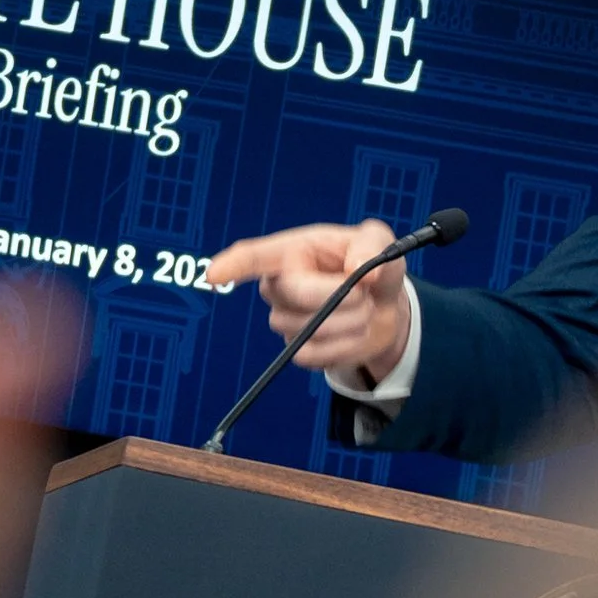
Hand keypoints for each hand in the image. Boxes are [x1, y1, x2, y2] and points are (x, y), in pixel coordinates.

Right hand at [209, 220, 411, 381]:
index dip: (233, 265)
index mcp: (292, 251)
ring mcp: (285, 319)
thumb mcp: (379, 242)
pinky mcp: (297, 349)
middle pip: (295, 295)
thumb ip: (372, 246)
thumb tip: (361, 271)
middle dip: (341, 296)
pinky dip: (345, 347)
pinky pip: (315, 355)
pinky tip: (354, 333)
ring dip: (351, 322)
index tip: (214, 276)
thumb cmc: (372, 265)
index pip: (255, 257)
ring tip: (363, 309)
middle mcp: (280, 286)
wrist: (383, 305)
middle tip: (366, 292)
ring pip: (310, 329)